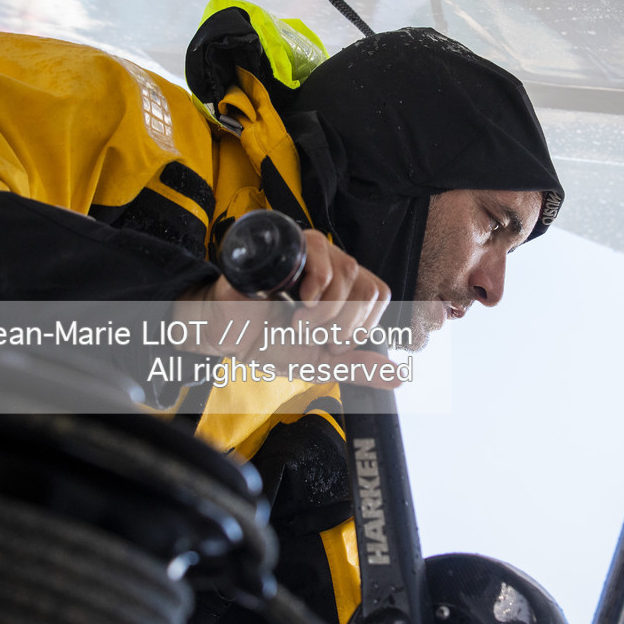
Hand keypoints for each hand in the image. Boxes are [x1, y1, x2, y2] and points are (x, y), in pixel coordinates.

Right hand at [173, 230, 398, 386]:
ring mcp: (310, 254)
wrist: (225, 335)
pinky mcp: (287, 246)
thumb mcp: (319, 363)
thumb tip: (399, 378)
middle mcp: (331, 267)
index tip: (332, 344)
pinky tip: (300, 301)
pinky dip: (317, 284)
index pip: (379, 295)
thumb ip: (358, 368)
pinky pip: (320, 252)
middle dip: (344, 325)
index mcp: (343, 289)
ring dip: (326, 311)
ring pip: (349, 271)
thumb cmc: (267, 342)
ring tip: (298, 323)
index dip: (362, 326)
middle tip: (314, 337)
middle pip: (368, 287)